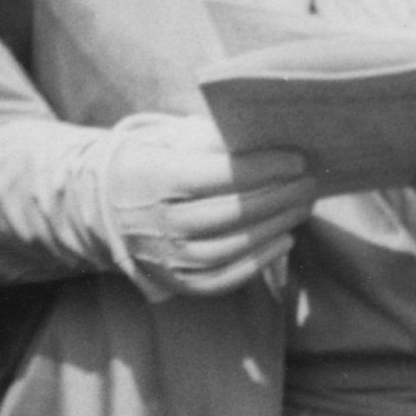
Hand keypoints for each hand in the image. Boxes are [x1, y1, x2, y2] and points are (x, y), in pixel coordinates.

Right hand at [98, 113, 318, 298]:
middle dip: (278, 196)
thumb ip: (210, 139)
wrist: (105, 206)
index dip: (260, 168)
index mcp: (156, 179)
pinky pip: (220, 279)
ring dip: (274, 226)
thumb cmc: (152, 162)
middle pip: (229, 213)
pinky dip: (256, 263)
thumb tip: (264, 135)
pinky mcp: (175, 280)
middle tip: (311, 181)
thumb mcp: (169, 140)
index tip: (297, 158)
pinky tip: (284, 240)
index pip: (216, 175)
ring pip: (229, 248)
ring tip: (303, 206)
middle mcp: (158, 222)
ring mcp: (165, 257)